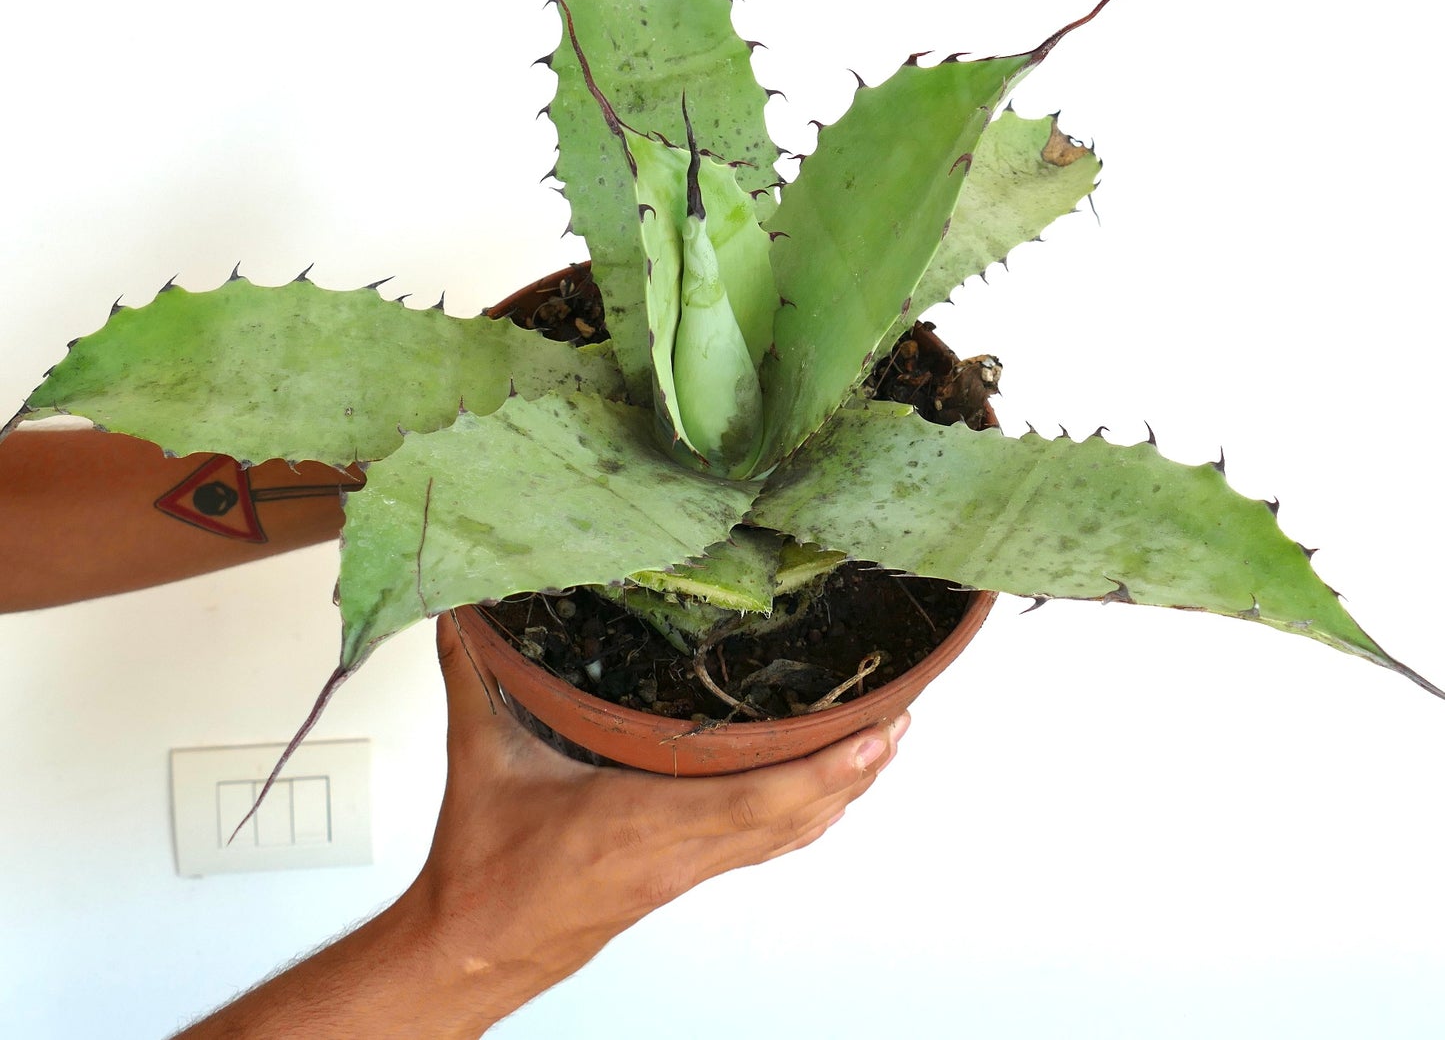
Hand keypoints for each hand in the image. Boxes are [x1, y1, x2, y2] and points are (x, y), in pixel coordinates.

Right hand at [396, 613, 910, 1030]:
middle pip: (792, 815)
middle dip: (855, 769)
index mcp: (638, 818)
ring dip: (839, 793)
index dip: (826, 769)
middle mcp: (677, 850)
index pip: (755, 797)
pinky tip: (824, 799)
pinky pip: (760, 846)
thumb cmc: (484, 869)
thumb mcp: (480, 759)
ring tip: (882, 746)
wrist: (474, 949)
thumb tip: (459, 613)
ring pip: (784, 834)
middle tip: (900, 719)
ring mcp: (685, 870)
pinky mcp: (679, 879)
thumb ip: (471, 677)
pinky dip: (803, 818)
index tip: (875, 731)